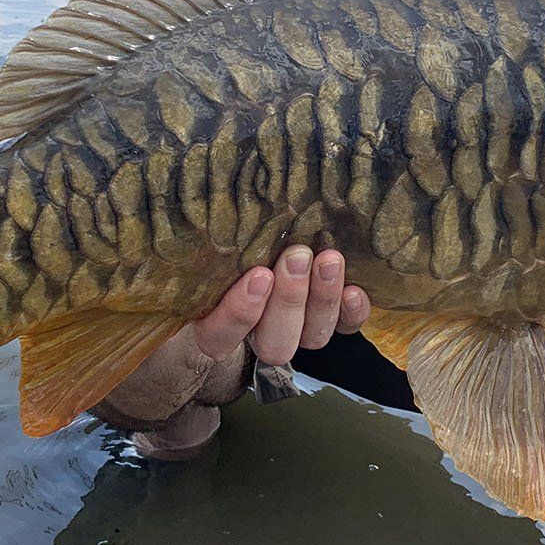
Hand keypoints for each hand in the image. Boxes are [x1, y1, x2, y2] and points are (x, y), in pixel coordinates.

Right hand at [195, 245, 370, 364]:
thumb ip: (211, 238)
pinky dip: (352, 313)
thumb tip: (191, 201)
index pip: (219, 335)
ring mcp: (298, 332)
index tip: (258, 275)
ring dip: (322, 300)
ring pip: (312, 338)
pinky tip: (354, 290)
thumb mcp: (213, 242)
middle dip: (289, 299)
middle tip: (297, 256)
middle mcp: (258, 333)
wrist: (271, 239)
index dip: (238, 313)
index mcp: (218, 323)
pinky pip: (345, 329)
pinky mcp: (331, 322)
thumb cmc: (233, 239)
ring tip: (329, 259)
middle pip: (274, 343)